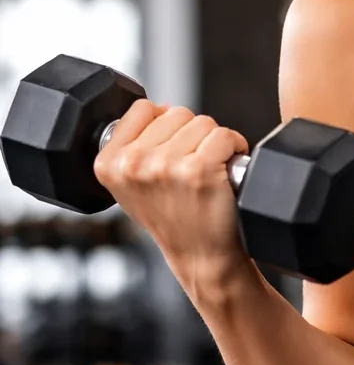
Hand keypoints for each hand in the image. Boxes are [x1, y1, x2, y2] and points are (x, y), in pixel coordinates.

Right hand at [93, 100, 250, 289]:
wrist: (201, 256)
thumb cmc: (174, 219)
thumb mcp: (132, 184)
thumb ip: (133, 145)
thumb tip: (155, 109)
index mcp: (109, 163)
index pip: (142, 108)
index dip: (165, 124)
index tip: (172, 149)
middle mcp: (133, 164)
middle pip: (177, 112)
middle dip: (192, 134)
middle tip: (192, 167)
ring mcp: (165, 166)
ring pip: (203, 122)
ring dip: (214, 142)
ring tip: (208, 171)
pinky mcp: (199, 170)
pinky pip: (225, 135)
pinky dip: (234, 148)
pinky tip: (226, 171)